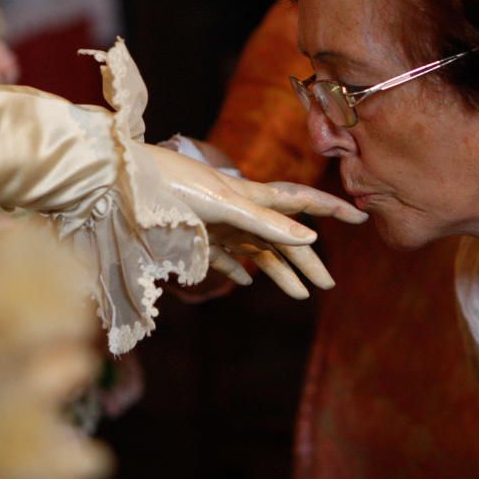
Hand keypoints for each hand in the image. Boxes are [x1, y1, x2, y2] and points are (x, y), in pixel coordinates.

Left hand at [139, 144, 367, 297]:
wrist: (118, 181)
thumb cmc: (171, 184)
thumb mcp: (223, 204)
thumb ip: (266, 222)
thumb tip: (310, 239)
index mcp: (251, 195)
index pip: (301, 202)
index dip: (331, 209)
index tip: (360, 217)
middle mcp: (239, 209)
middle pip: (284, 238)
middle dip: (308, 260)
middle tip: (328, 284)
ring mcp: (217, 224)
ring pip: (258, 252)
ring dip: (279, 273)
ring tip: (300, 296)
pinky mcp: (193, 238)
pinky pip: (223, 257)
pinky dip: (237, 270)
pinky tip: (245, 283)